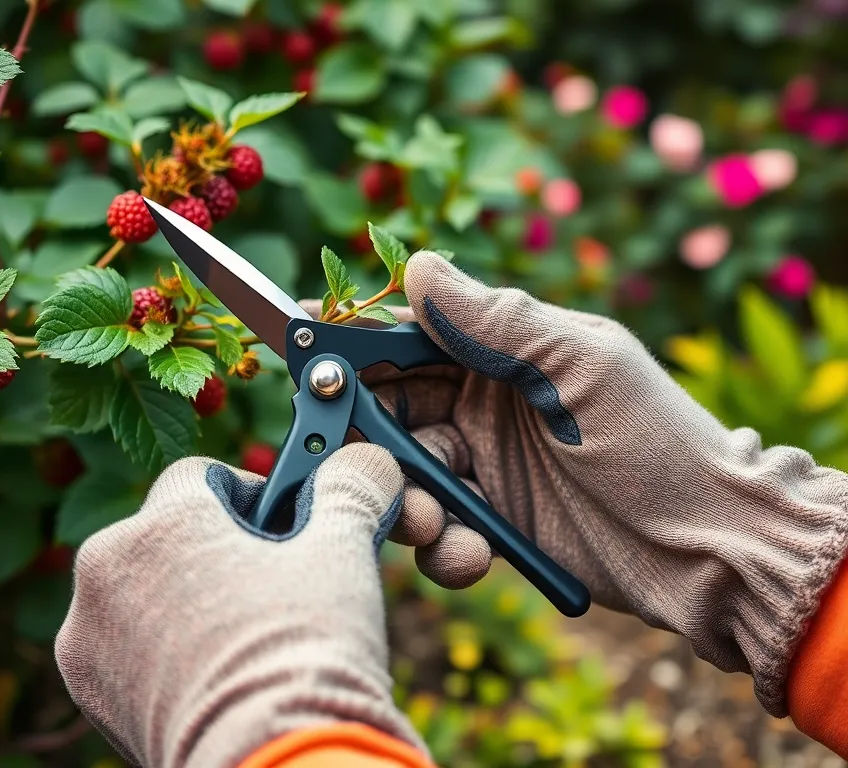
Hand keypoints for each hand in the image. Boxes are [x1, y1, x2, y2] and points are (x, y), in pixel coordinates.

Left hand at [54, 444, 423, 767]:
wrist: (276, 766)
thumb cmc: (306, 652)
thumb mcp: (341, 552)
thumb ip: (350, 488)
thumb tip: (367, 460)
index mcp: (160, 523)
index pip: (200, 476)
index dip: (250, 494)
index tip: (284, 524)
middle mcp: (105, 570)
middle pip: (166, 534)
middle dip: (215, 550)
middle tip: (271, 585)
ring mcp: (88, 636)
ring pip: (144, 589)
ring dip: (186, 598)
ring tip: (244, 638)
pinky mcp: (88, 693)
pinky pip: (127, 645)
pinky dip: (163, 649)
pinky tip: (215, 674)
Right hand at [351, 251, 847, 717]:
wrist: (707, 544)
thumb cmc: (655, 440)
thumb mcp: (583, 365)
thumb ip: (500, 320)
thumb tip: (415, 268)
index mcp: (503, 353)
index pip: (410, 337)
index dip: (354, 341)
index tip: (301, 343)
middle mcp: (482, 405)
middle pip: (389, 410)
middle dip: (366, 436)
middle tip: (356, 462)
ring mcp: (483, 468)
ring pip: (404, 475)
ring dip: (403, 499)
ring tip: (429, 520)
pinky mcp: (489, 527)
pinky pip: (438, 533)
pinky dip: (442, 546)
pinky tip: (471, 552)